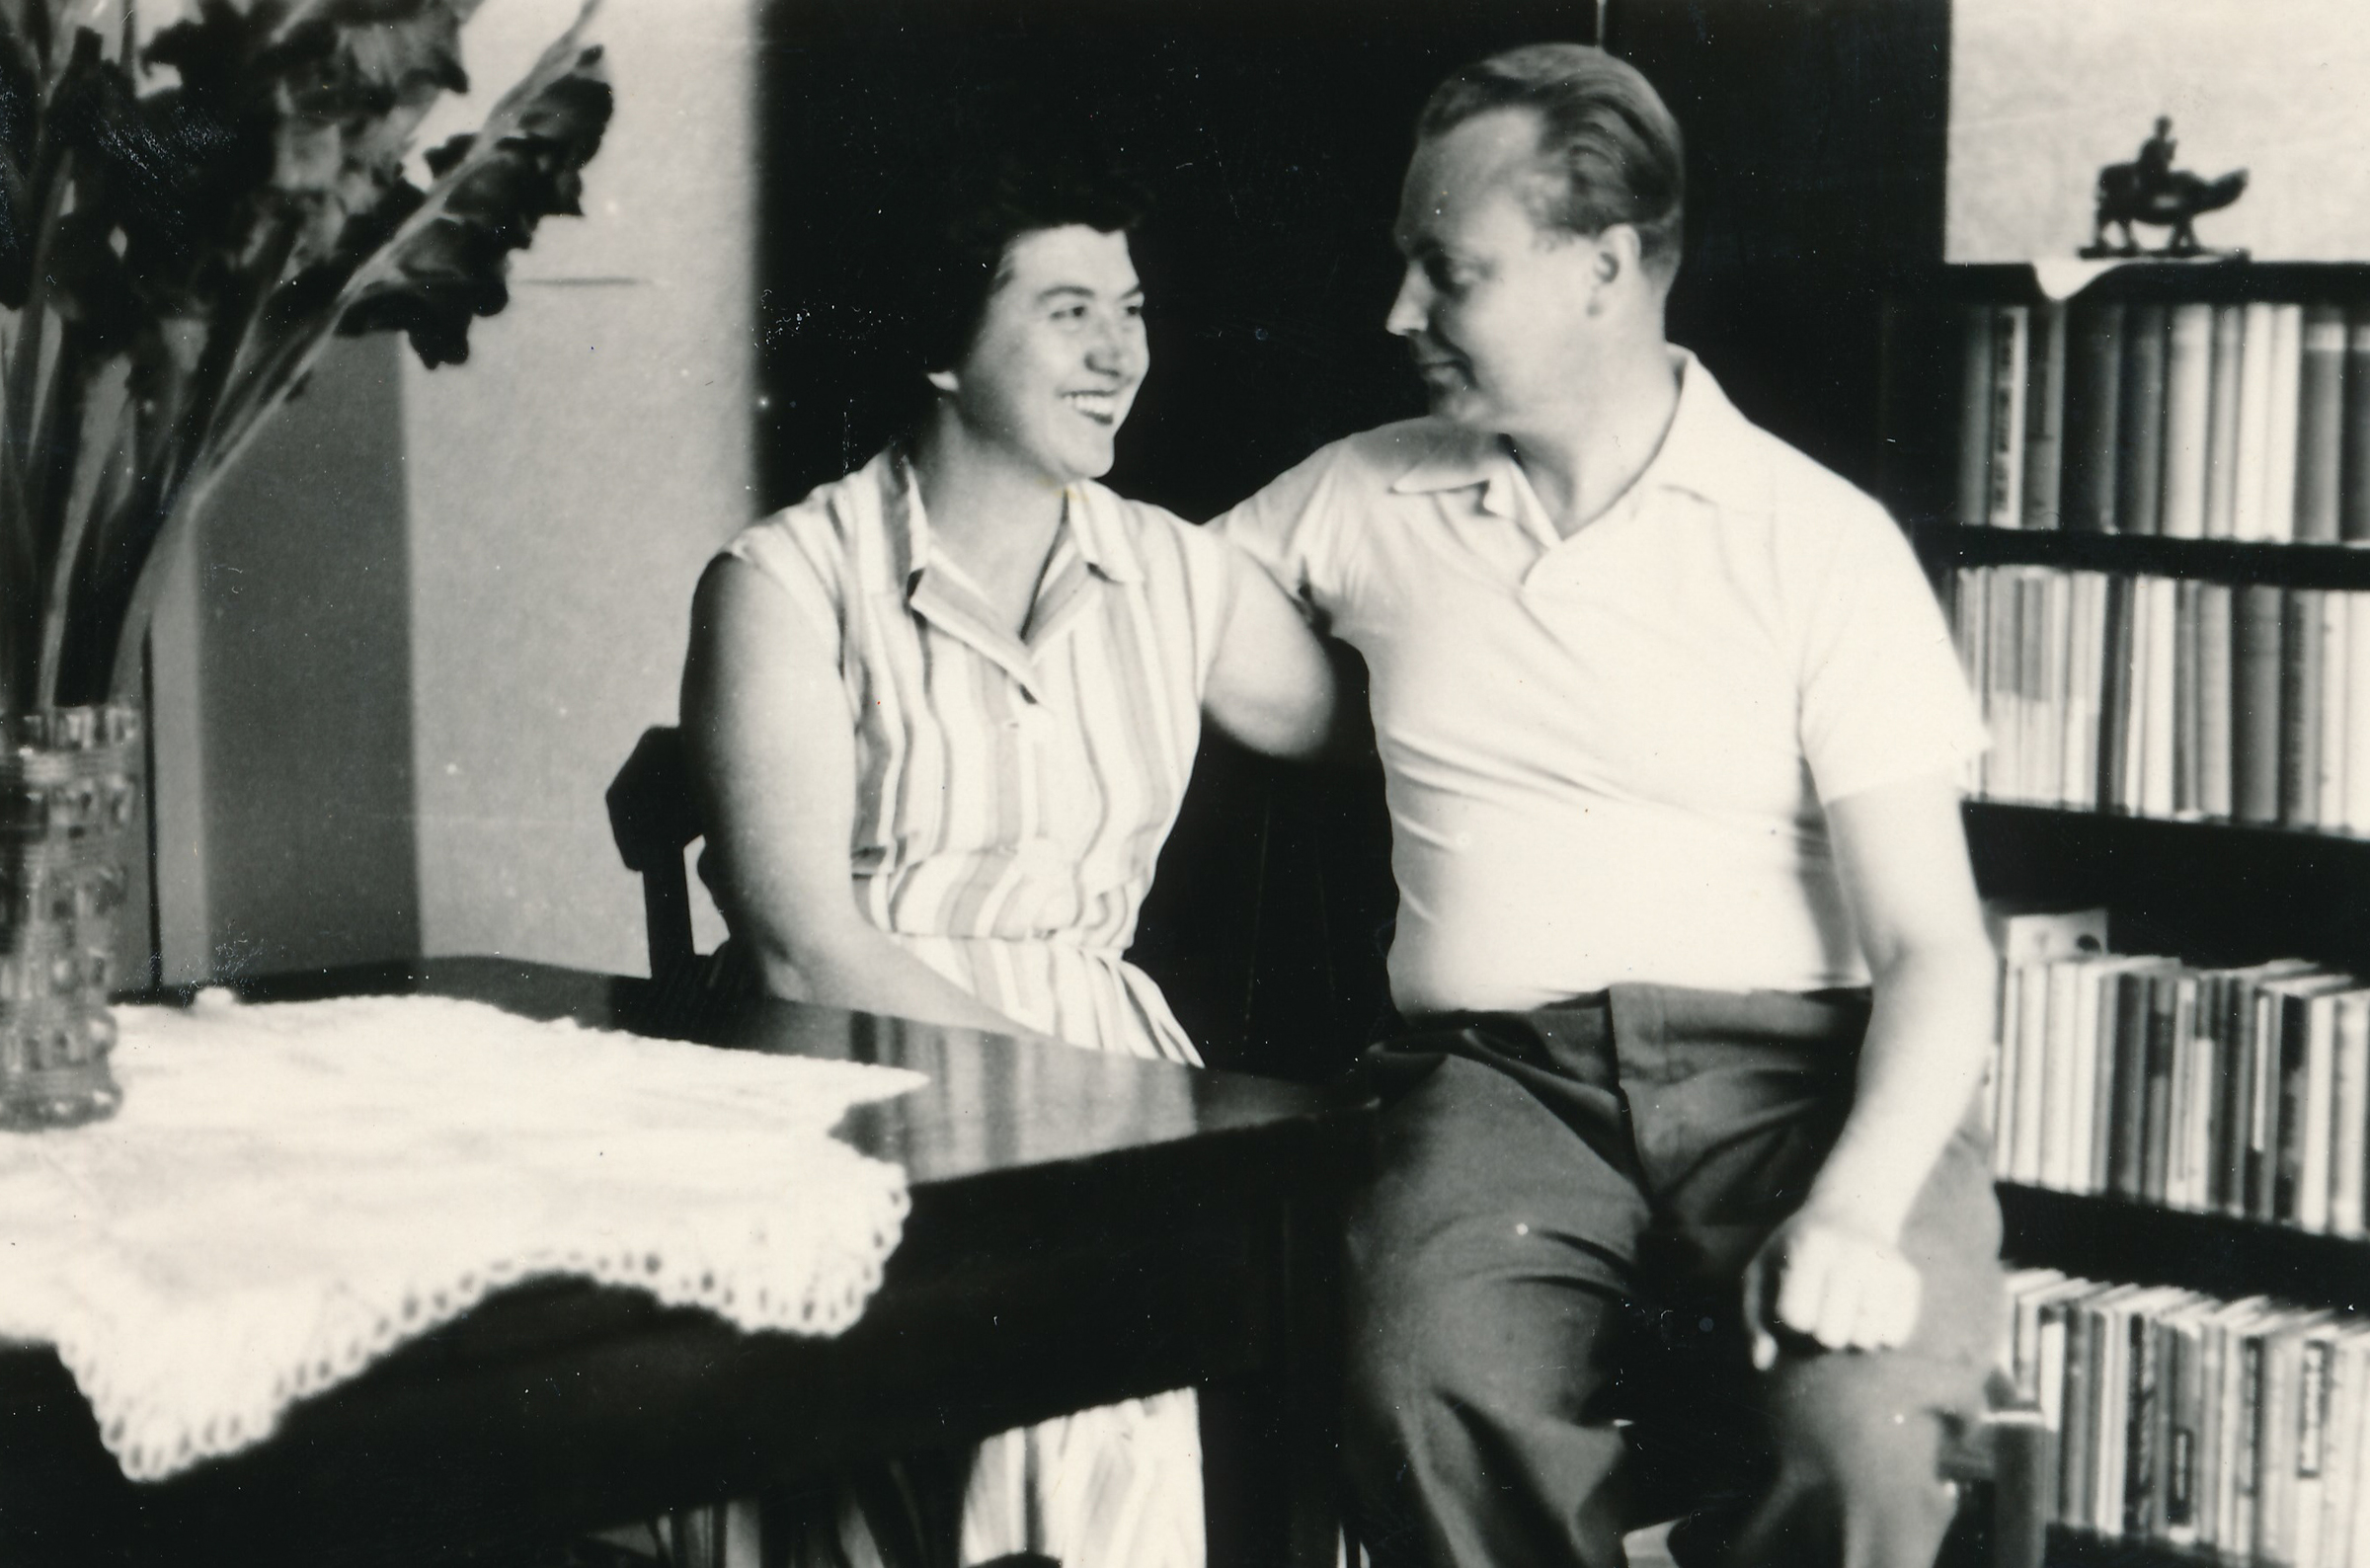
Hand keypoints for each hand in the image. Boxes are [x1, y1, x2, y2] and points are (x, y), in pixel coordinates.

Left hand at [1740, 1205, 1922, 1369]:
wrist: (1851, 1210)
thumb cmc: (1797, 1248)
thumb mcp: (1762, 1269)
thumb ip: (1753, 1317)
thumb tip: (1761, 1363)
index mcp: (1810, 1248)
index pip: (1796, 1318)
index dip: (1791, 1319)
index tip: (1793, 1299)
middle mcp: (1853, 1255)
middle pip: (1830, 1336)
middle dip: (1820, 1331)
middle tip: (1821, 1306)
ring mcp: (1885, 1267)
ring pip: (1864, 1341)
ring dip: (1849, 1333)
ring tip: (1843, 1304)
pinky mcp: (1909, 1280)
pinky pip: (1892, 1339)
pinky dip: (1877, 1333)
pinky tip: (1867, 1307)